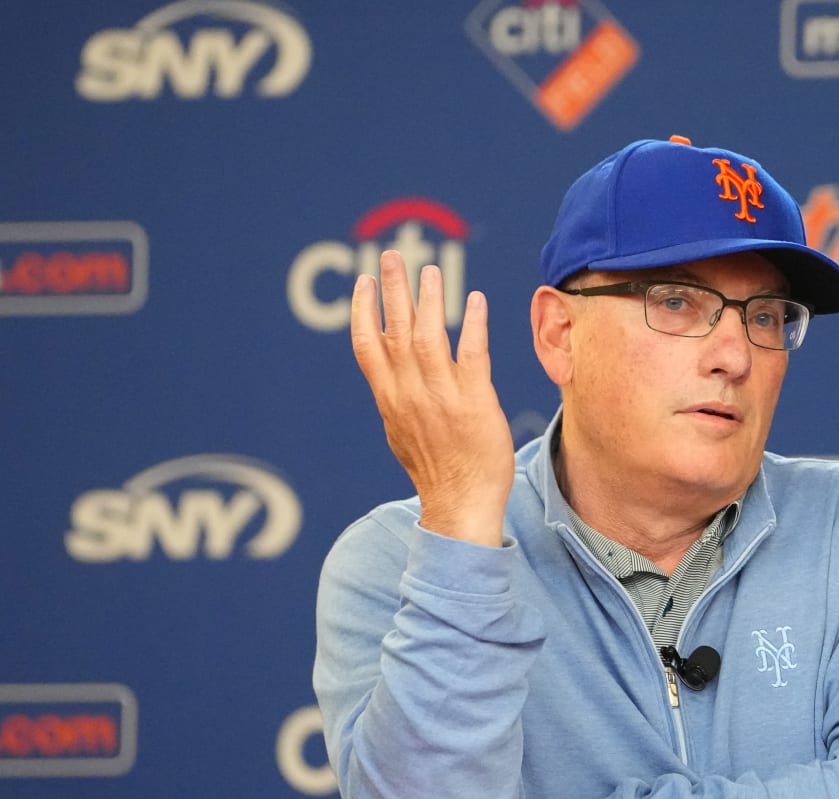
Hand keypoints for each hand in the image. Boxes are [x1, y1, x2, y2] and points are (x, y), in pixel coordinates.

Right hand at [351, 250, 513, 545]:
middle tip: (392, 255)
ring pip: (430, 336)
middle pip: (396, 330)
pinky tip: (475, 300)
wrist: (462, 504)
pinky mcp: (475, 402)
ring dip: (430, 299)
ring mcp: (442, 396)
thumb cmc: (436, 471)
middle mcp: (410, 393)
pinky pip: (472, 355)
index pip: (367, 346)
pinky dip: (472, 325)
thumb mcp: (401, 433)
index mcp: (390, 399)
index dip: (364, 310)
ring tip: (430, 270)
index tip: (363, 280)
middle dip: (392, 289)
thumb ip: (395, 399)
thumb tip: (386, 378)